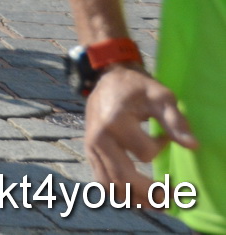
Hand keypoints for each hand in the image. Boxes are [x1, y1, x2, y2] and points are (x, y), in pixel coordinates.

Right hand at [84, 66, 197, 207]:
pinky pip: (102, 181)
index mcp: (114, 123)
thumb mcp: (160, 97)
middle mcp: (98, 138)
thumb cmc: (136, 88)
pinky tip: (137, 195)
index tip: (165, 136)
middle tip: (173, 198)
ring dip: (134, 198)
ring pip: (111, 185)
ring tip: (156, 202)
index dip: (161, 147)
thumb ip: (175, 121)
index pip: (145, 154)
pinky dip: (120, 193)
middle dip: (151, 193)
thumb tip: (192, 146)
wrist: (108, 80)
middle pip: (124, 178)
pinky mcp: (89, 152)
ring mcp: (91, 147)